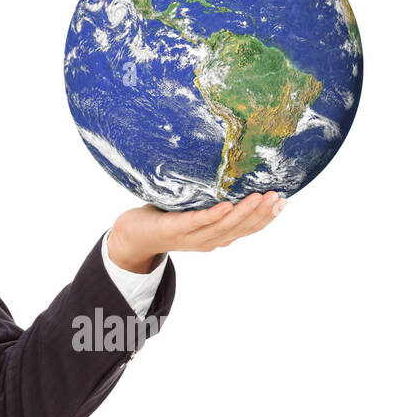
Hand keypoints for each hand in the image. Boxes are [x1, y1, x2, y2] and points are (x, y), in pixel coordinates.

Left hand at [107, 192, 286, 272]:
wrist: (132, 235)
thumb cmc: (166, 218)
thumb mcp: (195, 210)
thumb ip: (214, 202)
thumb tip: (235, 176)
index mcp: (216, 236)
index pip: (247, 228)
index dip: (267, 217)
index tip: (284, 200)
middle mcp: (207, 240)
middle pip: (240, 229)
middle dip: (262, 213)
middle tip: (279, 197)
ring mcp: (191, 237)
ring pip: (223, 227)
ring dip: (244, 213)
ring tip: (261, 197)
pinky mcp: (173, 229)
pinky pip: (196, 222)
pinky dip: (212, 216)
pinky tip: (227, 205)